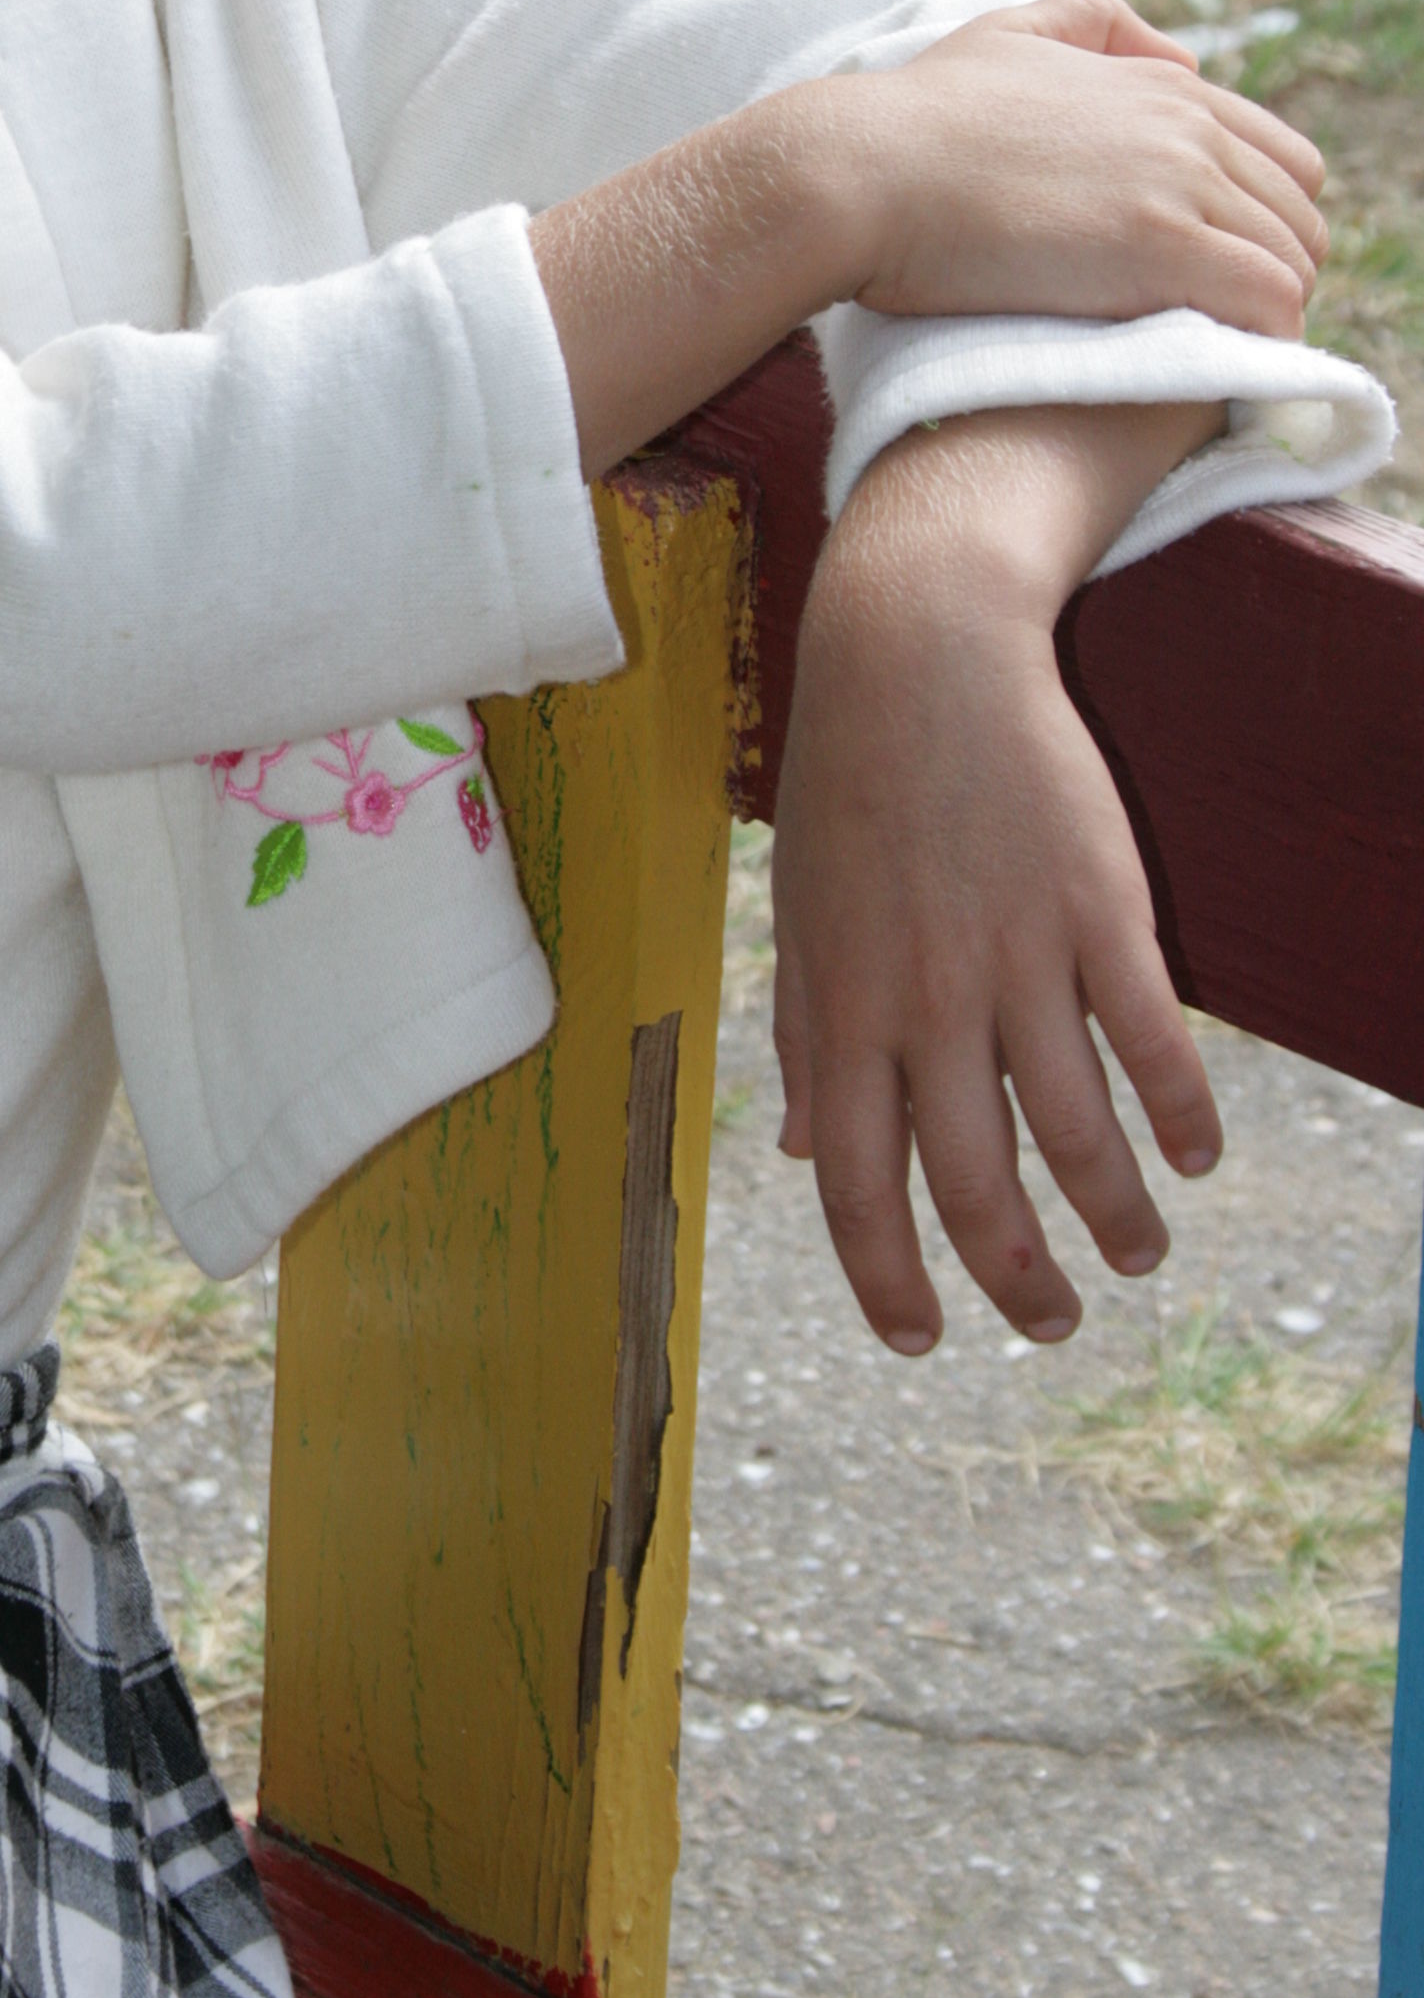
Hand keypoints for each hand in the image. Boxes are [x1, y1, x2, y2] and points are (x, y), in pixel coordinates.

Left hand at [769, 407, 1223, 1349]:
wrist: (916, 658)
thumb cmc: (847, 790)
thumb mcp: (801, 916)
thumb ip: (807, 1038)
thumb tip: (811, 1154)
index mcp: (841, 1010)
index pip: (858, 1186)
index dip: (887, 1280)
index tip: (920, 1340)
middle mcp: (925, 1001)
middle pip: (976, 1185)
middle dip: (1016, 1279)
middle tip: (1051, 1325)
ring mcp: (1017, 956)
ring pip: (1076, 1130)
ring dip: (1112, 1216)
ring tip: (1137, 1257)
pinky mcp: (1099, 909)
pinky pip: (1149, 1039)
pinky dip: (1179, 1114)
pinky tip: (1196, 1158)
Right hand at [843, 0, 1326, 339]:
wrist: (858, 171)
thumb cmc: (911, 118)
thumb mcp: (1008, 33)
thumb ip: (1095, 22)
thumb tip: (1180, 56)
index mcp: (1162, 85)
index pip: (1281, 159)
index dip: (1259, 223)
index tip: (1213, 270)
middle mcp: (1189, 126)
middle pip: (1300, 214)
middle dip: (1271, 270)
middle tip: (1209, 322)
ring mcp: (1179, 185)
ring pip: (1295, 261)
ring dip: (1265, 313)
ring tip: (1207, 351)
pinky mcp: (1162, 249)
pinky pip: (1271, 301)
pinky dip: (1261, 338)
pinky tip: (1214, 362)